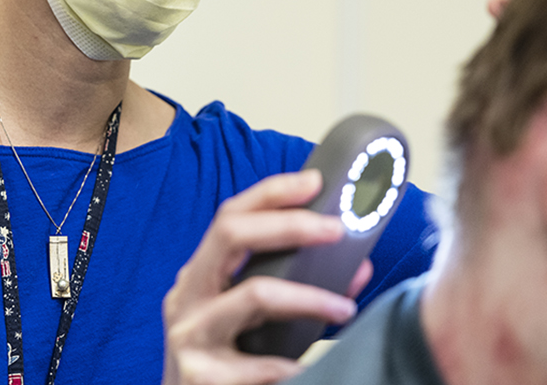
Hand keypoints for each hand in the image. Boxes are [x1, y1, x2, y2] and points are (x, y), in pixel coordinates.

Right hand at [162, 170, 369, 384]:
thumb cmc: (226, 364)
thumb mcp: (253, 322)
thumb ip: (296, 292)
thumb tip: (358, 270)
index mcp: (199, 276)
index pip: (230, 216)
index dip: (271, 193)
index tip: (315, 181)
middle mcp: (187, 296)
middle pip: (231, 235)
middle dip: (289, 224)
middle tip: (337, 229)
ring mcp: (190, 335)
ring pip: (254, 295)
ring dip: (309, 298)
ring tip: (345, 308)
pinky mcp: (201, 376)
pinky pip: (260, 365)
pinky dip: (295, 366)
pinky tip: (314, 369)